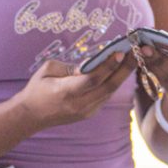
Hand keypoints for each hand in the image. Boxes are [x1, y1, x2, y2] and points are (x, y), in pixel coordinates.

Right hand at [18, 51, 137, 129]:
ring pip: (110, 92)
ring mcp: (85, 111)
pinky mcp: (89, 113)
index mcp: (65, 92)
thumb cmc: (36, 88)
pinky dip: (113, 83)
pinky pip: (105, 96)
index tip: (120, 53)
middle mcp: (78, 104)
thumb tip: (91, 64)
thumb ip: (70, 67)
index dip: (108, 66)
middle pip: (108, 87)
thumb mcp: (48, 70)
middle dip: (124, 69)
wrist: (31, 115)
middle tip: (136, 54)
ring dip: (122, 76)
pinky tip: (120, 71)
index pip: (92, 79)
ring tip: (132, 59)